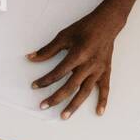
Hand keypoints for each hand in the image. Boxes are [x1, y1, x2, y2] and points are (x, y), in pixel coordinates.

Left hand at [29, 1, 126, 117]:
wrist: (107, 23)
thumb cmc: (86, 28)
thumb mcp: (65, 35)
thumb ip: (48, 49)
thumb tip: (32, 57)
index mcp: (78, 54)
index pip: (58, 72)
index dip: (45, 80)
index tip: (34, 86)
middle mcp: (88, 65)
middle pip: (70, 86)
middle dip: (55, 98)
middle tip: (43, 106)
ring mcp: (98, 70)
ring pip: (84, 92)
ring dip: (74, 105)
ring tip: (63, 116)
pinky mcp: (105, 71)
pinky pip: (105, 89)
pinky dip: (103, 100)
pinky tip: (99, 112)